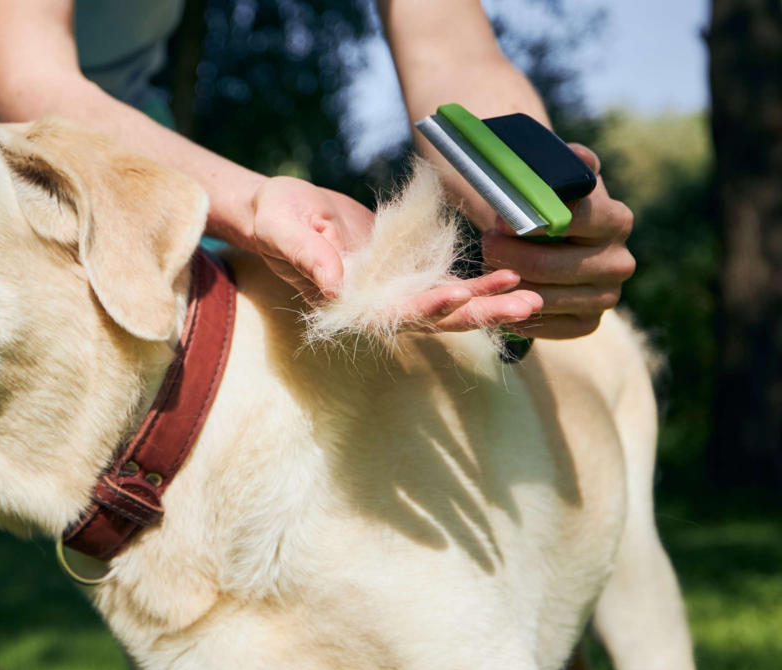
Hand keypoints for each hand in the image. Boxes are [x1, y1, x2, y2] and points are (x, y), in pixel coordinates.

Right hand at [248, 176, 541, 330]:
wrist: (281, 210)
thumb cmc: (275, 219)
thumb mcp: (282, 230)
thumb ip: (307, 256)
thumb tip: (335, 285)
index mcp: (344, 303)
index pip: (389, 315)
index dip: (423, 309)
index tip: (455, 296)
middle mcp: (374, 306)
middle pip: (433, 320)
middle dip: (479, 313)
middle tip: (527, 305)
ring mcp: (391, 292)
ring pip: (447, 308)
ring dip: (488, 304)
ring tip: (532, 297)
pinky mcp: (404, 273)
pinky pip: (445, 284)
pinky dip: (477, 284)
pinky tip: (511, 276)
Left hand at [481, 144, 635, 338]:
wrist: (557, 238)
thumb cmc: (554, 203)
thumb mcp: (561, 176)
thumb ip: (567, 163)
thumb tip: (574, 155)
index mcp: (617, 220)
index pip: (574, 221)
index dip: (531, 223)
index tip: (501, 223)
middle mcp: (620, 261)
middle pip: (549, 265)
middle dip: (508, 256)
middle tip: (486, 246)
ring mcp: (608, 296)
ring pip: (543, 298)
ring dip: (507, 285)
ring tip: (488, 268)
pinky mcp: (590, 322)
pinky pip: (549, 326)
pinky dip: (519, 315)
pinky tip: (500, 299)